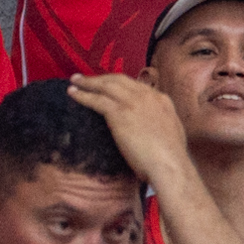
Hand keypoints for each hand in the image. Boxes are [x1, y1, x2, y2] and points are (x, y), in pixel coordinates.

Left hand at [65, 71, 191, 186]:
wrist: (170, 166)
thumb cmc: (170, 159)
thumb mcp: (171, 132)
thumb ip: (159, 121)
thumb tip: (149, 123)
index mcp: (162, 100)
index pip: (135, 85)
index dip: (119, 83)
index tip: (107, 84)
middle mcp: (147, 96)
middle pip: (119, 80)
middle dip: (101, 78)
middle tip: (86, 78)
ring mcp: (133, 102)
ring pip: (105, 85)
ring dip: (88, 82)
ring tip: (74, 81)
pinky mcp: (120, 112)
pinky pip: (96, 99)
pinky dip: (82, 95)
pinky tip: (72, 93)